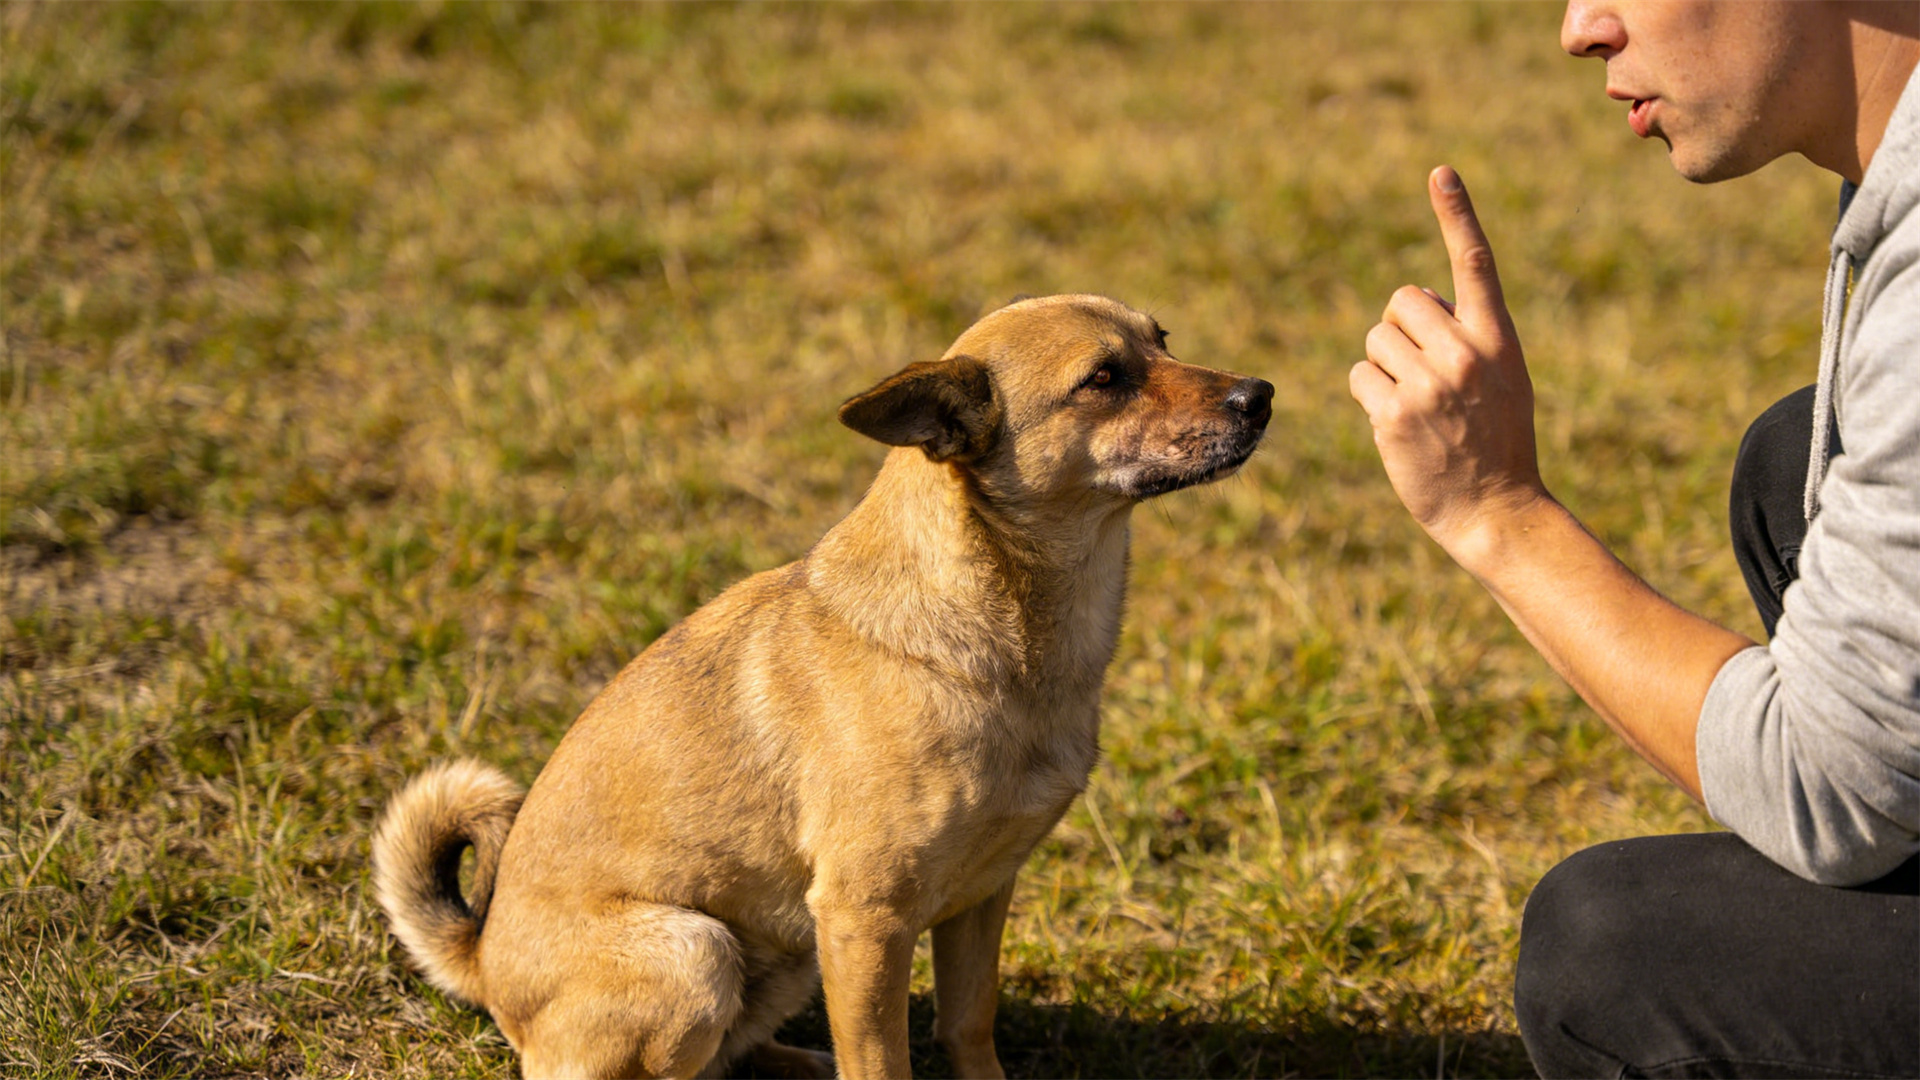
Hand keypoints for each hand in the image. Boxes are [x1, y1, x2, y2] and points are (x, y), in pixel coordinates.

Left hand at [1351, 166, 1546, 556]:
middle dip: (1399, 330)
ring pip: (1375, 339)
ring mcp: (1429, 384)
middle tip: (1422, 374)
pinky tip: (1396, 424)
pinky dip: (1369, 395)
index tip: (1439, 171)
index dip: (1456, 214)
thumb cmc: (1498, 442)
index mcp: (1498, 338)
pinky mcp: (1394, 414)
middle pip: (1400, 302)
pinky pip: (1359, 376)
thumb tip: (1416, 304)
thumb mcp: (1504, 379)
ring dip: (1383, 366)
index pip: (1475, 264)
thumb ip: (1469, 337)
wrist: (1496, 509)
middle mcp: (1465, 353)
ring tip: (1415, 404)